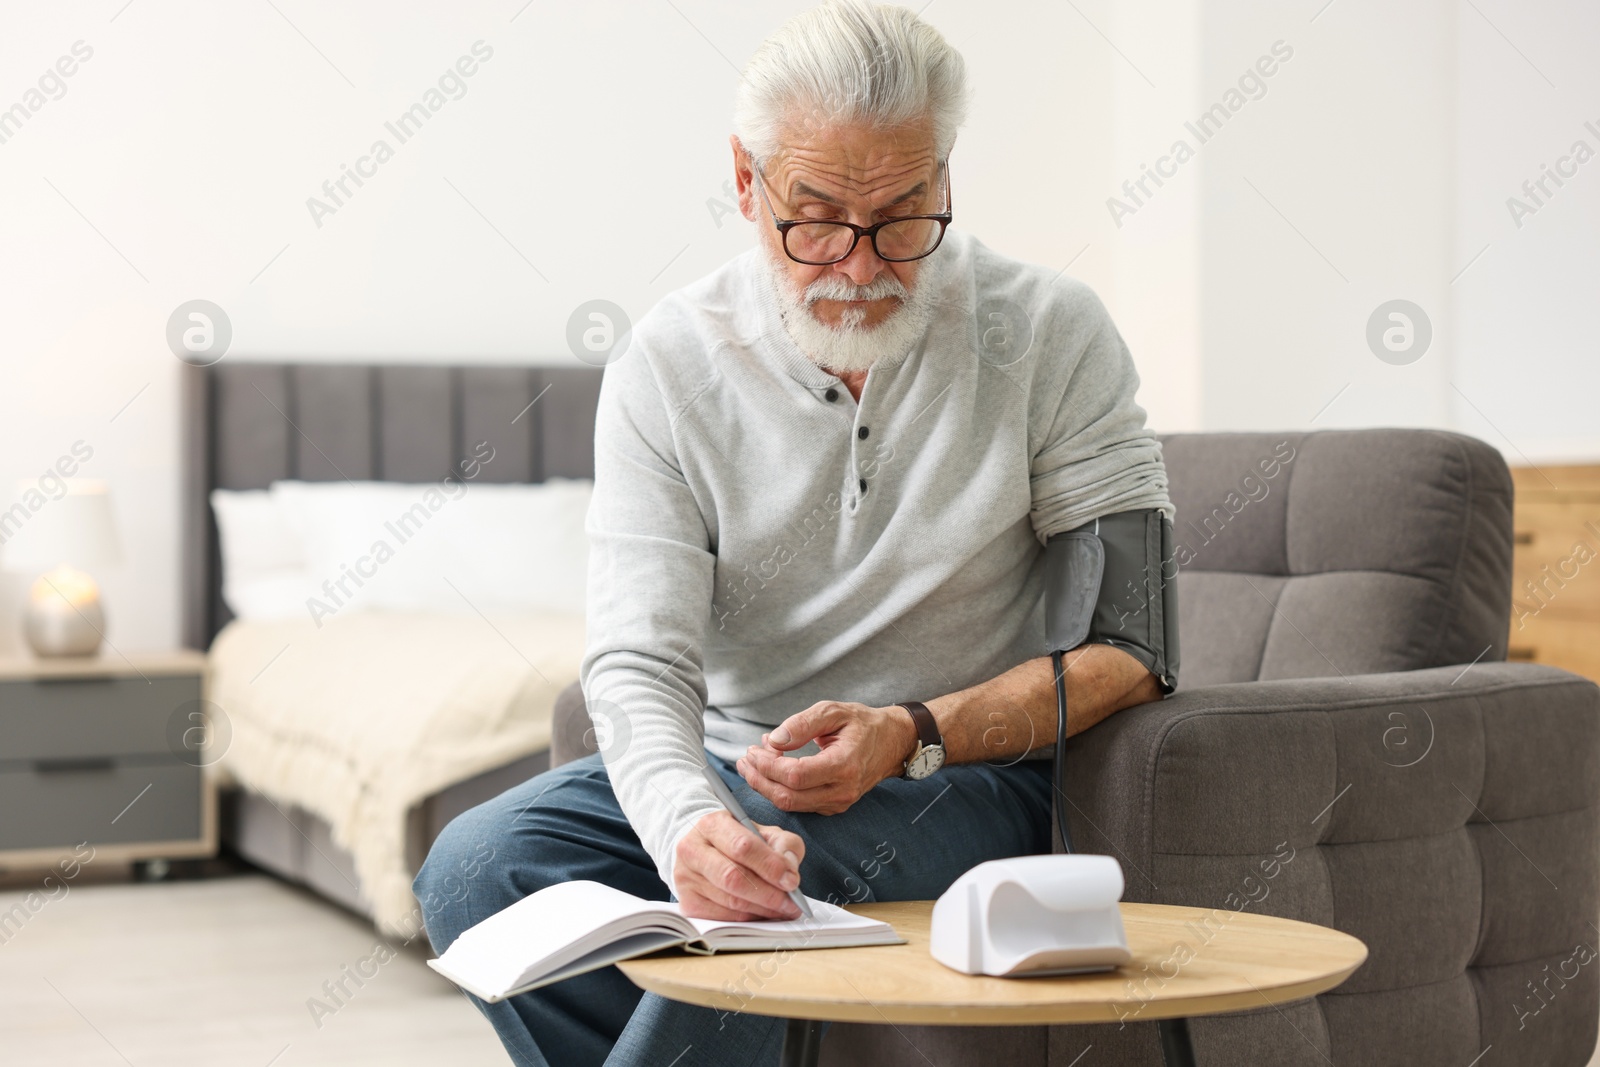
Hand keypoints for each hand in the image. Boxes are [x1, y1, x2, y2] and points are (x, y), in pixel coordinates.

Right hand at [674, 810, 805, 920]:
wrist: (704, 850)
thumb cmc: (738, 842)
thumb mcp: (764, 833)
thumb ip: (784, 845)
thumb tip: (789, 871)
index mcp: (713, 824)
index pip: (742, 846)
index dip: (770, 866)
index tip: (792, 881)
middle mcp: (692, 849)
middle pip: (733, 877)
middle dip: (768, 894)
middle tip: (791, 904)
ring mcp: (685, 878)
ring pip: (729, 902)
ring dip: (762, 910)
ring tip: (783, 910)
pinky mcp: (687, 902)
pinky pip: (722, 917)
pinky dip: (747, 919)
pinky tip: (762, 914)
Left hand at [737, 701, 918, 814]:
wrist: (892, 742)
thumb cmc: (863, 723)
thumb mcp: (833, 711)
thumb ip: (802, 724)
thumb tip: (774, 740)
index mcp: (844, 765)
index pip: (795, 776)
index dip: (768, 766)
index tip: (753, 750)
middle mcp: (842, 790)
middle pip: (788, 797)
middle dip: (759, 779)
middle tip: (745, 759)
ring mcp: (839, 802)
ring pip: (791, 805)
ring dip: (765, 786)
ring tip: (752, 763)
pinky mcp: (833, 806)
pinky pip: (799, 804)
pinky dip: (780, 789)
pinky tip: (771, 769)